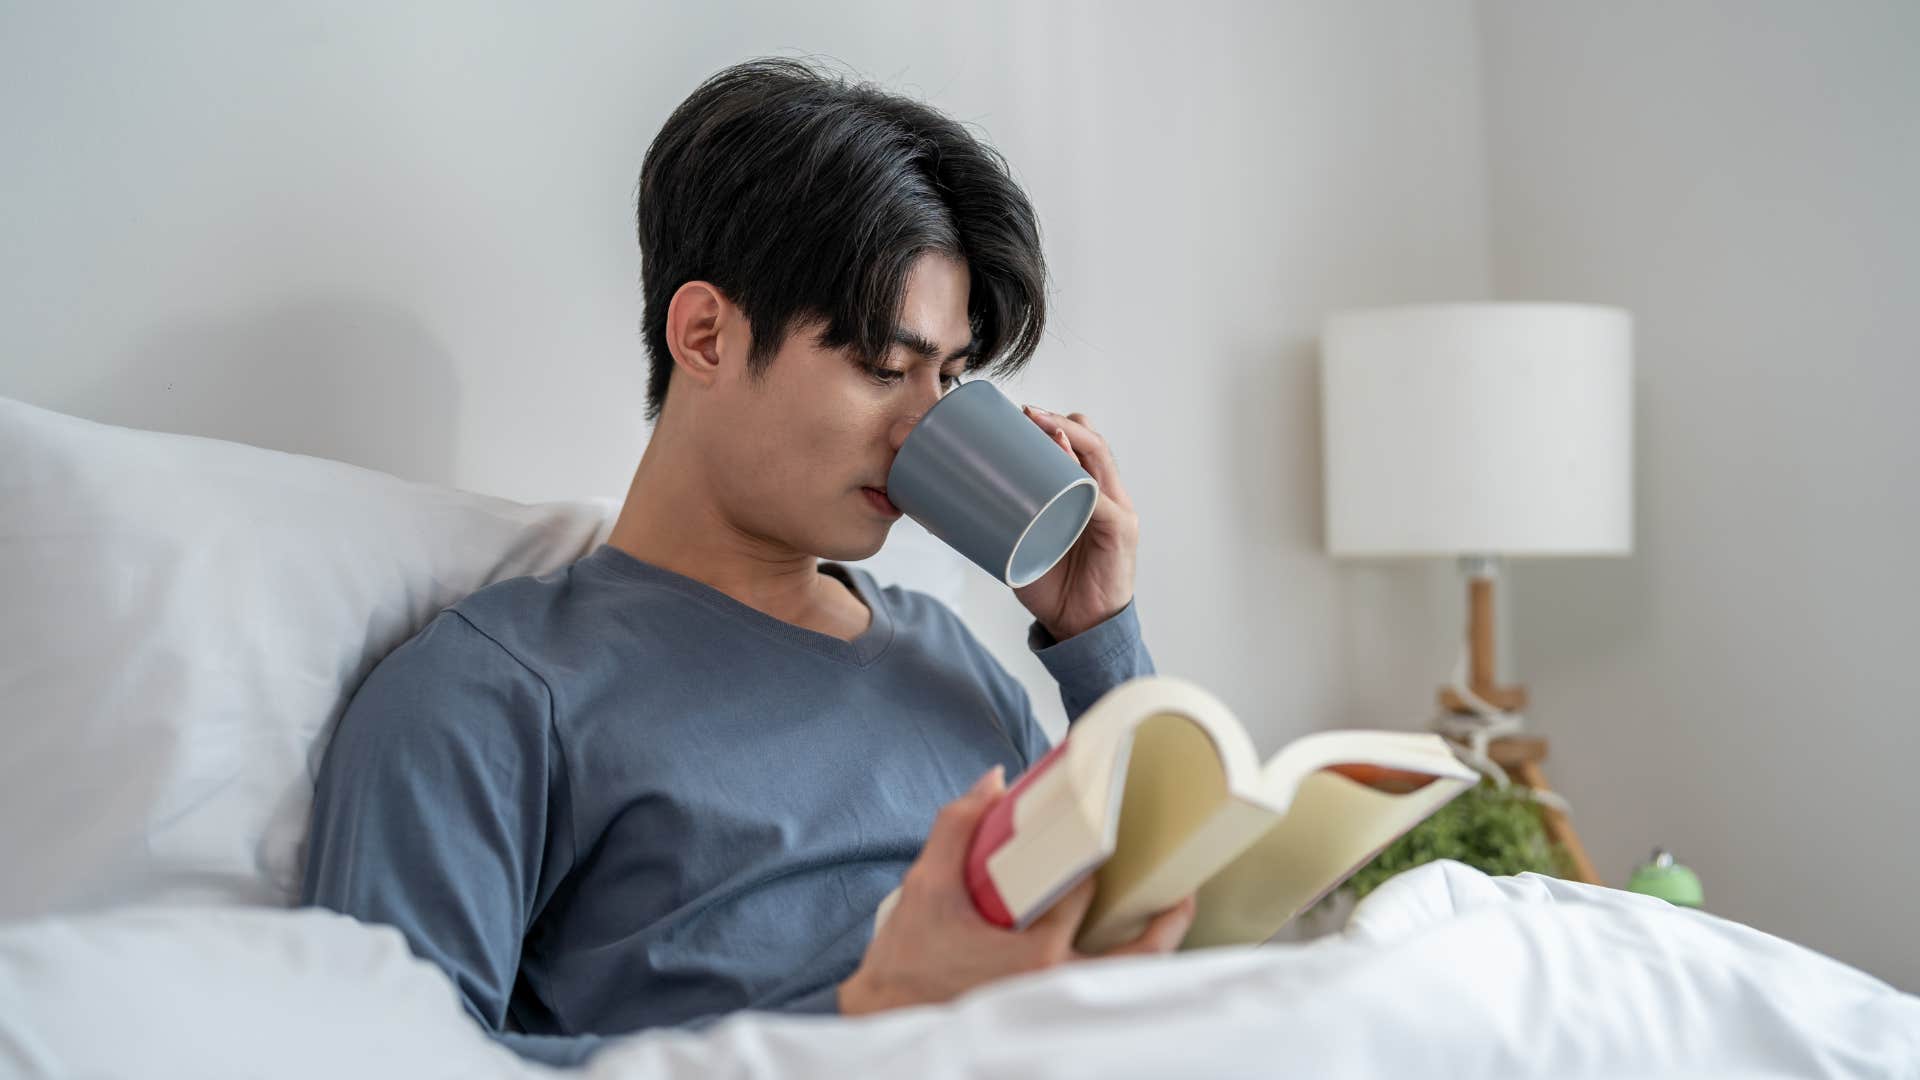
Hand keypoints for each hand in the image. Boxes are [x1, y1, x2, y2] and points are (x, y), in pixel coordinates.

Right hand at [839, 766, 1196, 1015]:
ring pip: (1129, 981)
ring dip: (1155, 948)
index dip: (1105, 858)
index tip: (1118, 831)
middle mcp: (1057, 983)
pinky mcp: (1051, 1018)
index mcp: (1034, 951)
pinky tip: (1130, 948)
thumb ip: (959, 827)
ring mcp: (1059, 1006)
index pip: (1087, 893)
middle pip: (1137, 953)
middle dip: (1165, 919)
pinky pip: (1106, 994)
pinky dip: (1124, 971)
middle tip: (1181, 888)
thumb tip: (994, 781)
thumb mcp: (926, 886)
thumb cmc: (907, 964)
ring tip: (1170, 914)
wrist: (891, 1019)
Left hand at [1013, 406, 1138, 641]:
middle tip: (1025, 413)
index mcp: (1087, 493)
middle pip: (1092, 441)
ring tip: (1043, 427)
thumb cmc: (1053, 586)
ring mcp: (1118, 511)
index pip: (1079, 444)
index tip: (1018, 412)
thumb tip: (943, 513)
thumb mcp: (1024, 545)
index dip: (1053, 423)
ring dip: (1073, 438)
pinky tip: (1069, 468)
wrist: (1080, 629)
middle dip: (1059, 421)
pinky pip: (1103, 502)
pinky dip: (1085, 483)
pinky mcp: (1120, 533)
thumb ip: (1001, 525)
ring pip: (1100, 460)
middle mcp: (1107, 495)